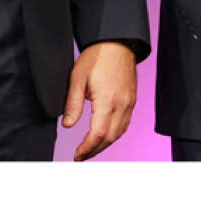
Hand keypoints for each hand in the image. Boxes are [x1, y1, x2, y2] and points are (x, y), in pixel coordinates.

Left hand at [63, 41, 136, 160]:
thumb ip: (73, 103)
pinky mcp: (132, 100)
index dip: (86, 148)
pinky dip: (114, 134)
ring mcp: (129, 102)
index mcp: (108, 100)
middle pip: (110, 138)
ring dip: (105, 145)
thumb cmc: (97, 56)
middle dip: (95, 151)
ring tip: (90, 150)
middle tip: (80, 157)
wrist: (117, 41)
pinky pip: (125, 124)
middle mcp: (122, 104)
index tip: (76, 155)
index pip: (98, 134)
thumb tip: (68, 125)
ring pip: (119, 133)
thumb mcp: (77, 77)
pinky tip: (105, 136)